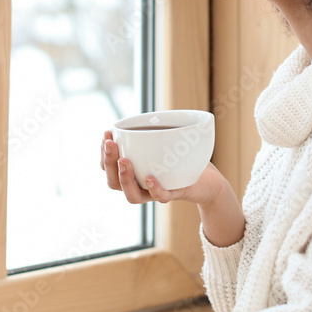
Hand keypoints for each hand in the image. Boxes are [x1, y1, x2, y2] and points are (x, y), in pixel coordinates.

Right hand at [100, 129, 224, 205]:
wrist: (207, 178)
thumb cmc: (181, 157)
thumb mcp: (164, 140)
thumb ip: (152, 130)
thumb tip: (143, 114)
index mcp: (132, 173)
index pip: (108, 168)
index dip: (103, 153)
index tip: (107, 133)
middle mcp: (140, 186)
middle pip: (114, 183)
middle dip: (108, 163)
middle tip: (111, 144)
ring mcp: (155, 192)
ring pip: (133, 195)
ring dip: (125, 178)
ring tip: (124, 160)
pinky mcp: (174, 194)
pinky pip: (161, 196)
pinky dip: (154, 188)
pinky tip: (149, 178)